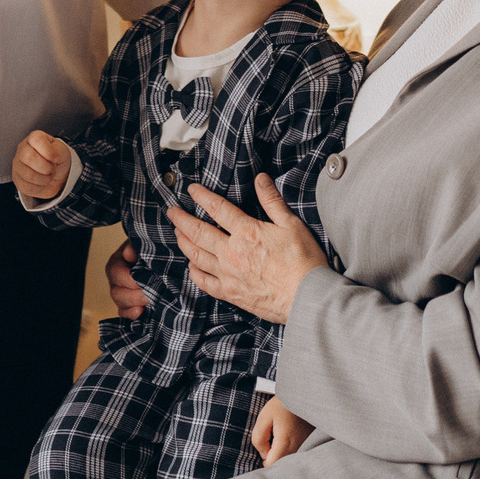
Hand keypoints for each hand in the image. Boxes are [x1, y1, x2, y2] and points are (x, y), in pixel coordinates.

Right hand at [13, 131, 71, 203]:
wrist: (54, 174)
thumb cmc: (56, 160)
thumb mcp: (62, 151)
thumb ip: (58, 151)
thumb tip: (53, 157)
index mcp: (34, 138)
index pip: (36, 140)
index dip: (48, 152)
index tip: (56, 158)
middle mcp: (22, 149)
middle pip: (29, 158)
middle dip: (46, 167)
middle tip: (52, 169)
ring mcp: (17, 164)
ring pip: (28, 175)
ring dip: (44, 179)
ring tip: (48, 176)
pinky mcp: (17, 179)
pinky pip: (27, 186)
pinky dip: (39, 187)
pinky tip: (41, 182)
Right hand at [104, 240, 148, 319]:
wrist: (154, 262)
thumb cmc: (147, 253)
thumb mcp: (142, 246)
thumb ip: (135, 247)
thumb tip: (129, 253)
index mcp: (116, 264)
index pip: (117, 273)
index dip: (130, 279)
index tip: (146, 281)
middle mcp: (115, 281)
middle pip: (117, 293)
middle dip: (135, 296)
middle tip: (152, 295)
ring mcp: (120, 295)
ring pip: (121, 305)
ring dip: (136, 305)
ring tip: (151, 302)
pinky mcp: (127, 306)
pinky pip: (125, 315)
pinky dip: (133, 315)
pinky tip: (143, 313)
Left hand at [169, 174, 325, 324]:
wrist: (307, 298)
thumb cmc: (304, 262)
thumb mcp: (291, 225)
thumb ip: (272, 201)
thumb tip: (260, 179)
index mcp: (246, 232)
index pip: (217, 208)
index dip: (202, 196)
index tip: (192, 189)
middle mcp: (231, 252)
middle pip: (198, 232)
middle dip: (182, 219)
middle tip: (172, 211)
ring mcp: (228, 274)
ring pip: (197, 256)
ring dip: (184, 242)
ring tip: (177, 233)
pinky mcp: (231, 294)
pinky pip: (205, 282)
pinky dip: (195, 272)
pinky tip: (192, 266)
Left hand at [250, 396, 313, 465]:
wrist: (303, 395)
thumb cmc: (282, 405)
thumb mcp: (263, 418)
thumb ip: (258, 439)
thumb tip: (263, 454)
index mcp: (285, 444)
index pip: (271, 465)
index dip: (263, 458)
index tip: (264, 444)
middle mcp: (297, 450)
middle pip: (279, 464)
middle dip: (271, 455)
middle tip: (271, 437)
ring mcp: (304, 447)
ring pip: (286, 459)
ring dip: (280, 451)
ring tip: (279, 433)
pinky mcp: (307, 444)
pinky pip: (293, 453)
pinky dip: (287, 447)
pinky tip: (287, 434)